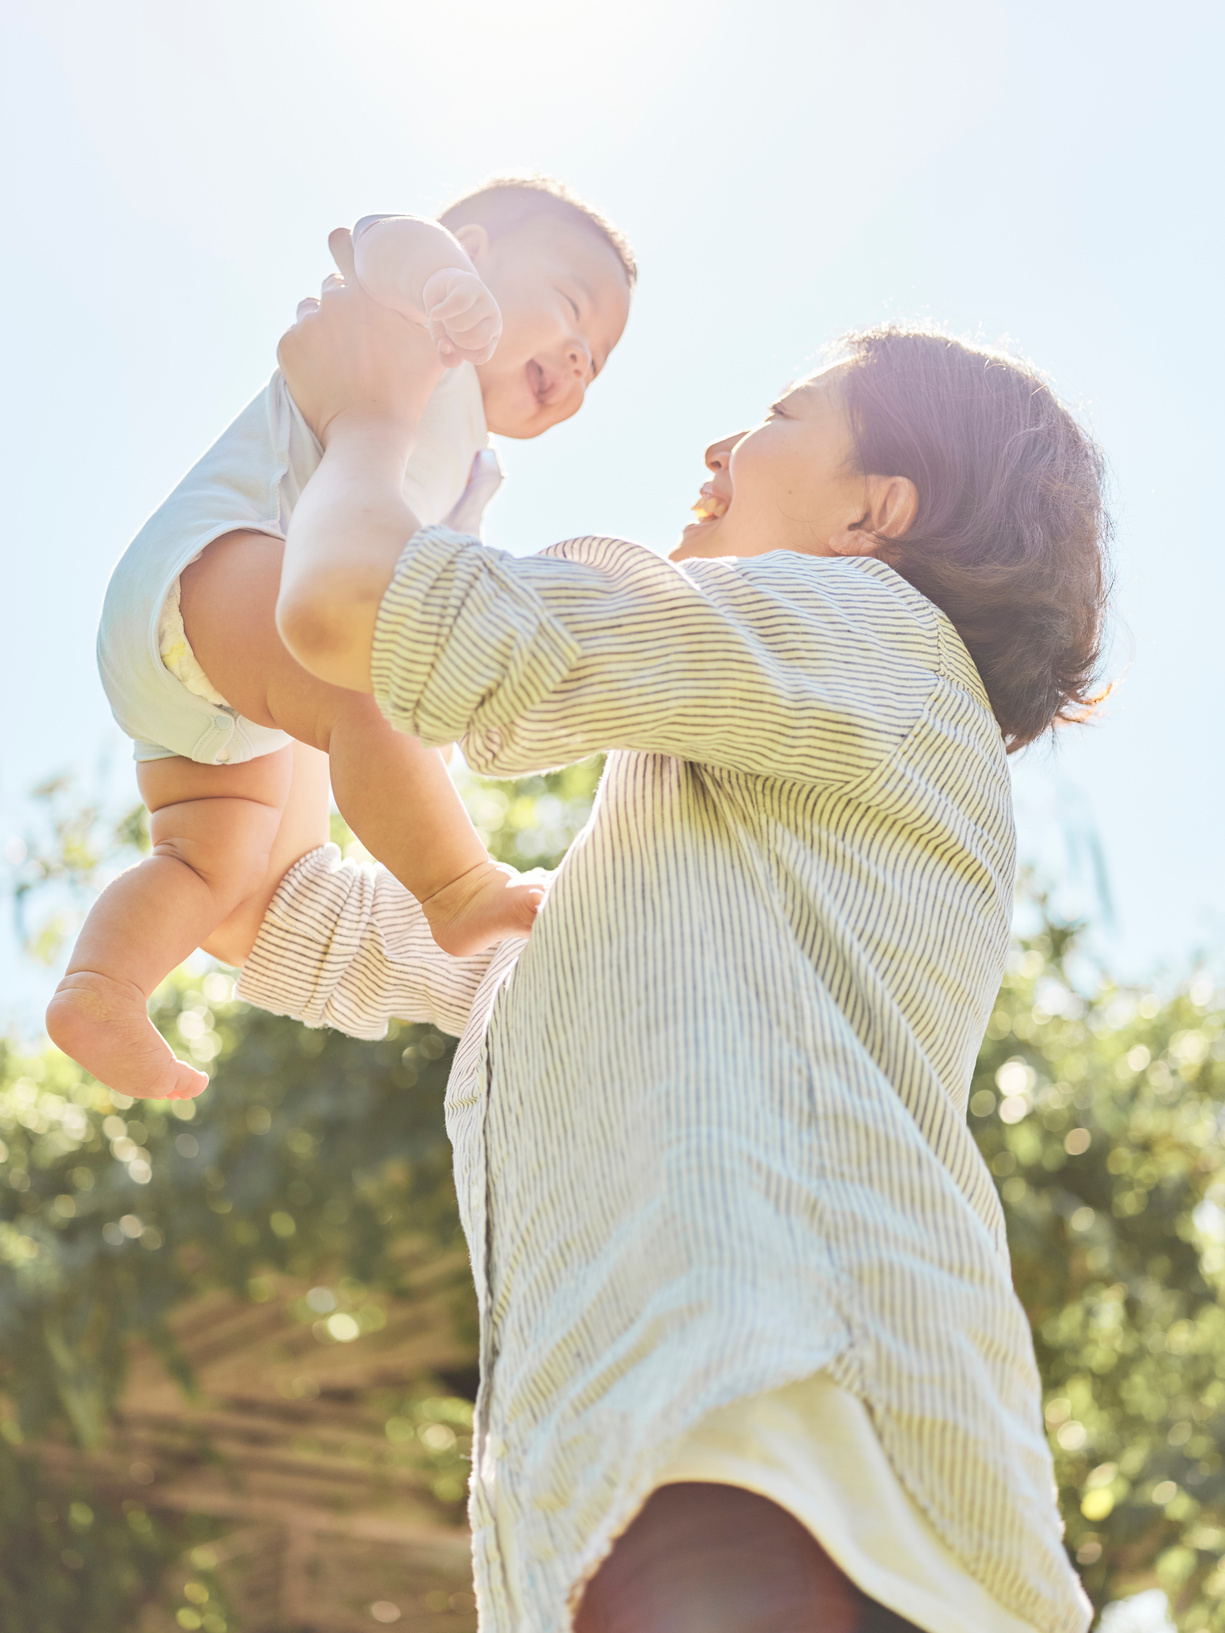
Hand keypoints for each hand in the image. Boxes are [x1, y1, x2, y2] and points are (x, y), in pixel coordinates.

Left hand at [277, 230, 446, 446]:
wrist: (370, 431)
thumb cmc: (407, 392)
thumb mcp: (431, 349)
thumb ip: (433, 317)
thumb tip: (443, 303)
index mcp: (369, 294)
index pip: (345, 247)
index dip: (342, 244)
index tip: (340, 241)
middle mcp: (337, 300)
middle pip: (330, 285)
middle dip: (339, 303)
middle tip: (352, 334)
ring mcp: (310, 322)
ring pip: (309, 310)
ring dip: (320, 325)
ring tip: (337, 356)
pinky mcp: (289, 345)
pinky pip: (294, 337)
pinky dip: (305, 351)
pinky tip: (323, 372)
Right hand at [421, 267, 501, 366]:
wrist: (441, 289)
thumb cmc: (447, 320)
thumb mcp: (446, 343)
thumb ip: (446, 356)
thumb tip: (446, 346)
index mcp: (492, 337)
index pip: (481, 356)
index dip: (462, 353)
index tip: (454, 342)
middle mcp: (494, 319)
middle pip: (475, 339)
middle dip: (455, 338)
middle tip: (450, 327)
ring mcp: (486, 300)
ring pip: (465, 322)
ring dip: (448, 324)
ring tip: (446, 317)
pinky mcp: (472, 284)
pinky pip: (459, 303)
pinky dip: (442, 312)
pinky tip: (435, 312)